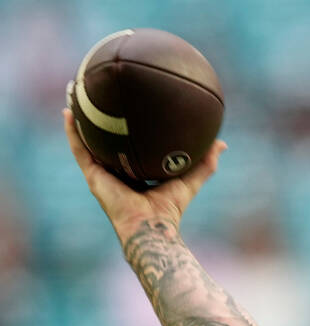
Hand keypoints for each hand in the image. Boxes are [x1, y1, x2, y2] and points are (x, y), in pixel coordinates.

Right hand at [63, 108, 226, 240]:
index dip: (129, 131)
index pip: (130, 148)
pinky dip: (72, 132)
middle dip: (100, 121)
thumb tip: (222, 144)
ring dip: (79, 121)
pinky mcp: (93, 176)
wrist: (151, 226)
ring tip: (75, 96)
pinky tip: (69, 112)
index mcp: (135, 173)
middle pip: (105, 142)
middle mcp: (116, 172)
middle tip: (99, 95)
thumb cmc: (170, 209)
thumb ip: (205, 163)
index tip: (130, 109)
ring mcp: (102, 174)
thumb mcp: (190, 180)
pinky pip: (79, 149)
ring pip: (87, 142)